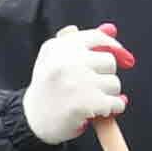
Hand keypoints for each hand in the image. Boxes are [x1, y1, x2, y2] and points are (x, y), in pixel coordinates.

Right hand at [20, 24, 130, 146]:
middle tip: (91, 86)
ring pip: (114, 83)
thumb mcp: (53, 59)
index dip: (112, 46)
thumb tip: (111, 29)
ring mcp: (77, 82)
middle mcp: (67, 61)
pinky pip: (116, 103)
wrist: (31, 121)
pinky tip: (99, 111)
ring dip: (108, 94)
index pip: (96, 38)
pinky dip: (113, 109)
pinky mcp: (85, 104)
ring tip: (90, 100)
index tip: (121, 56)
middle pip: (109, 62)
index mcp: (59, 47)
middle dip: (105, 75)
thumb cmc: (47, 89)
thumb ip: (79, 42)